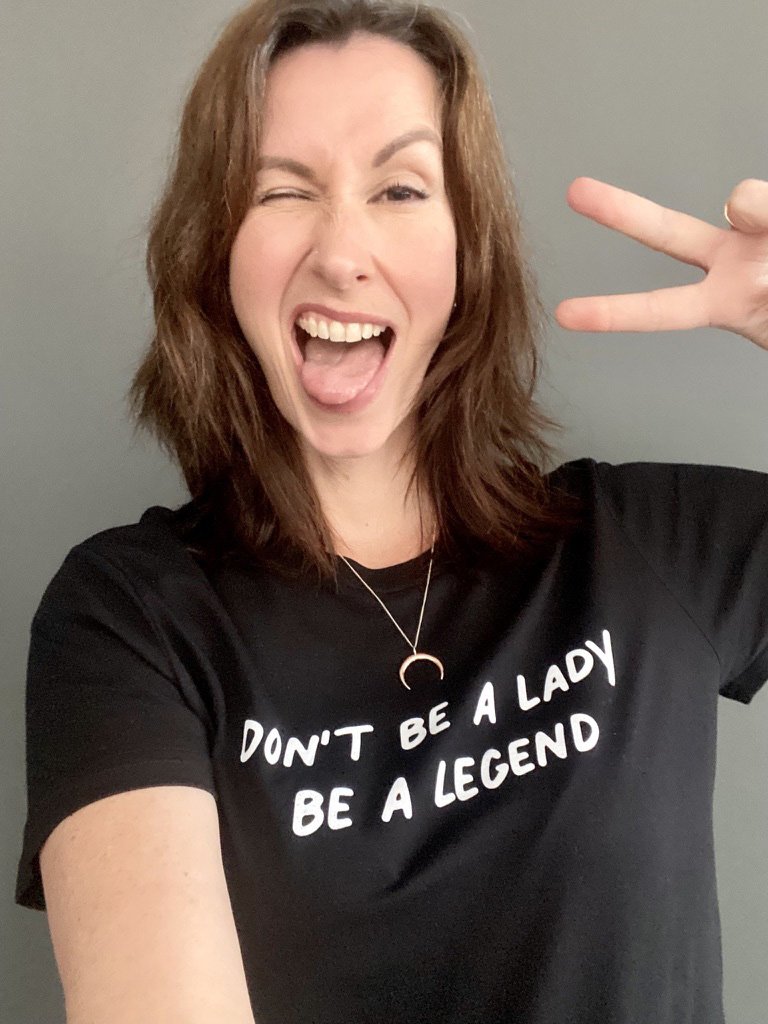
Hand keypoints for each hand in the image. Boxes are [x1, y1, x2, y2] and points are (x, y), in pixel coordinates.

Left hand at [554, 177, 767, 350]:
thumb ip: (756, 282)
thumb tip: (739, 211)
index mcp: (724, 302)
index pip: (659, 310)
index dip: (613, 314)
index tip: (565, 316)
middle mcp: (735, 260)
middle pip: (668, 232)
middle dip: (623, 211)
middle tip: (574, 191)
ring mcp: (758, 233)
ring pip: (744, 201)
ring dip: (761, 212)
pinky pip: (766, 201)